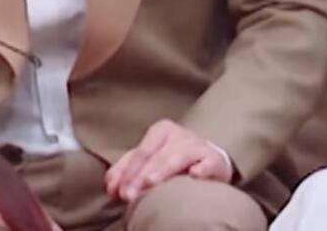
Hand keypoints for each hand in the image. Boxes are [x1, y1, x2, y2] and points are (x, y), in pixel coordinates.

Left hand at [105, 120, 232, 202]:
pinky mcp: (216, 159)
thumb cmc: (174, 159)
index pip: (139, 153)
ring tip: (150, 182)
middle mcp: (178, 135)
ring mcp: (198, 145)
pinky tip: (195, 175)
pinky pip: (209, 163)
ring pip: (177, 158)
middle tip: (128, 195)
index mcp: (159, 131)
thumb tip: (111, 188)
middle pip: (154, 157)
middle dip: (139, 177)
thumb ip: (127, 171)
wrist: (212, 158)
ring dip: (162, 171)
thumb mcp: (149, 161)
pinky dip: (202, 169)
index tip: (117, 192)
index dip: (126, 172)